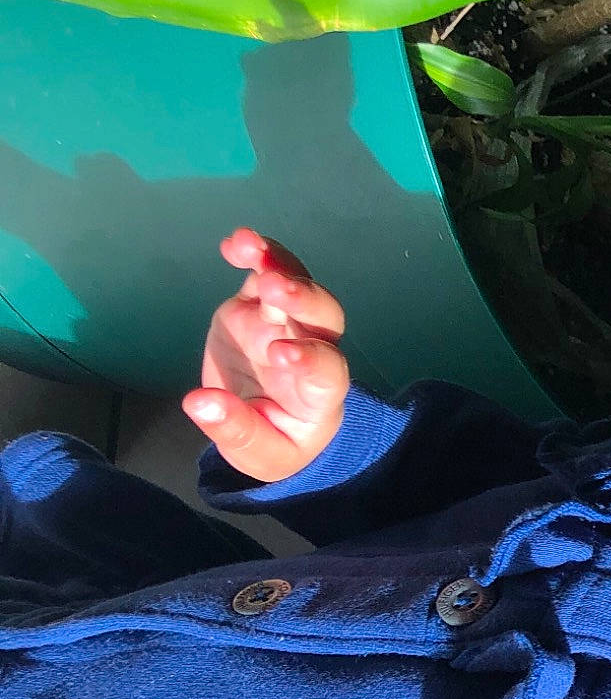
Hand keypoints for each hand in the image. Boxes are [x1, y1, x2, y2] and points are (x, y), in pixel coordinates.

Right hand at [184, 229, 350, 482]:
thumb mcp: (260, 455)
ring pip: (295, 285)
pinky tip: (235, 244)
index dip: (309, 359)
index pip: (326, 371)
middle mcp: (312, 349)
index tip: (279, 355)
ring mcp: (287, 322)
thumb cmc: (276, 441)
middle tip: (275, 287)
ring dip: (277, 263)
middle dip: (302, 298)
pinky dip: (255, 255)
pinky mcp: (262, 306)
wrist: (270, 420)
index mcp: (319, 393)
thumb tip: (197, 403)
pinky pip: (266, 272)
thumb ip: (235, 431)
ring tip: (249, 247)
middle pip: (323, 318)